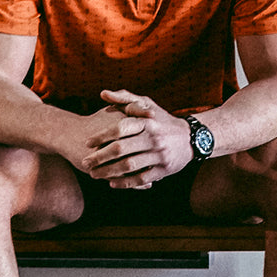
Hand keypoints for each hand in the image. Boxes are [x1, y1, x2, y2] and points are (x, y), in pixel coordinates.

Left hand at [79, 89, 194, 188]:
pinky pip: (140, 179)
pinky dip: (125, 183)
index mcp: (147, 121)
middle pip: (121, 149)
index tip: (87, 142)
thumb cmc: (162, 120)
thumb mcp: (147, 104)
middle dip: (100, 157)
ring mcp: (160, 155)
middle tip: (86, 162)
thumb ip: (125, 98)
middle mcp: (154, 138)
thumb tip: (102, 93)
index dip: (101, 136)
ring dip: (108, 172)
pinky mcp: (164, 170)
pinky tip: (112, 183)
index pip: (120, 128)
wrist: (191, 138)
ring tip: (94, 174)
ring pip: (129, 166)